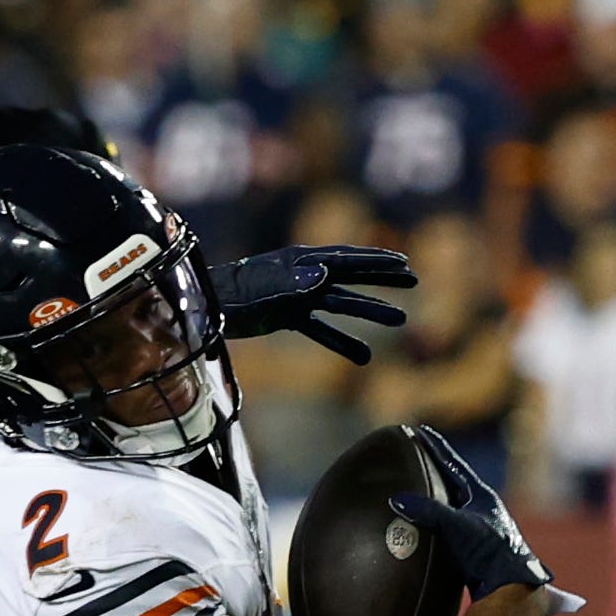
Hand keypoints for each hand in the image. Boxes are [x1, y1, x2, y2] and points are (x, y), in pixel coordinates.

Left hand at [209, 244, 416, 363]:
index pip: (344, 259)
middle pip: (350, 275)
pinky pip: (320, 329)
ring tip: (400, 321)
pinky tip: (363, 356)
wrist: (202, 308)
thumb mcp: (261, 290)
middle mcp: (302, 275)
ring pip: (340, 303)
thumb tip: (324, 273)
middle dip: (381, 279)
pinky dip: (340, 340)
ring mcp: (296, 295)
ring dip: (368, 311)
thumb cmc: (228, 295)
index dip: (374, 260)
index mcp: (298, 261)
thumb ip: (292, 283)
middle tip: (414, 281)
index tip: (403, 263)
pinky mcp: (287, 315)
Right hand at [388, 424, 585, 610]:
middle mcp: (482, 508)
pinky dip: (437, 516)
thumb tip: (398, 499)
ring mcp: (480, 527)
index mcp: (482, 497)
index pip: (454, 465)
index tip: (420, 431)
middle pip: (454, 480)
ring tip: (421, 481)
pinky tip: (428, 522)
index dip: (436, 447)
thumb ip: (428, 511)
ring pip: (454, 502)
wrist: (511, 587)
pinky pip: (451, 523)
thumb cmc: (491, 554)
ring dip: (437, 491)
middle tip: (418, 450)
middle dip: (436, 465)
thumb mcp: (458, 527)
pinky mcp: (475, 547)